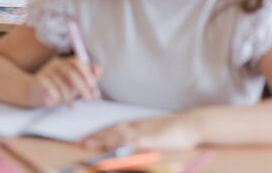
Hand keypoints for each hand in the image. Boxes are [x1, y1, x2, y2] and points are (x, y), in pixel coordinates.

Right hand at [29, 56, 100, 107]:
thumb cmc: (56, 87)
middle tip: (88, 99)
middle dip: (81, 86)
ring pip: (61, 82)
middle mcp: (56, 64)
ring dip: (69, 95)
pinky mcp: (39, 80)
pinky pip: (50, 87)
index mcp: (65, 62)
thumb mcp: (73, 83)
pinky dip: (56, 95)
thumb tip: (99, 69)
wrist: (32, 92)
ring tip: (72, 105)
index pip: (77, 62)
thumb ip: (87, 76)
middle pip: (70, 72)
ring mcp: (46, 71)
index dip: (86, 73)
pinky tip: (59, 101)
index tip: (93, 85)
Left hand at [80, 112, 202, 150]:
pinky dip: (121, 143)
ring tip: (88, 143)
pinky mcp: (151, 138)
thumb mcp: (154, 134)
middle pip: (111, 130)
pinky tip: (112, 146)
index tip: (84, 139)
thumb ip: (141, 138)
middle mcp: (136, 126)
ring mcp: (143, 131)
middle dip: (94, 136)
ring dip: (101, 139)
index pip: (112, 128)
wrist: (192, 124)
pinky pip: (132, 140)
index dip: (98, 133)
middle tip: (79, 142)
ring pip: (118, 134)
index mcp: (136, 125)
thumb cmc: (174, 131)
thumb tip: (128, 145)